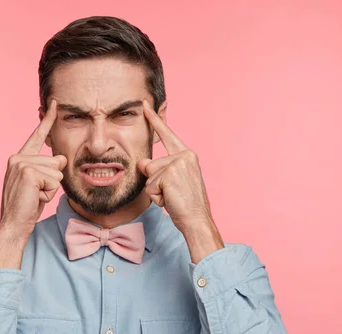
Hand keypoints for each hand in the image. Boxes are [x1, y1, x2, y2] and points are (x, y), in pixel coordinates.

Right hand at [0, 99, 66, 241]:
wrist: (13, 225)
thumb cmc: (27, 207)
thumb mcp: (41, 184)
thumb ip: (50, 169)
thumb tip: (62, 158)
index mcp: (20, 158)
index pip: (37, 136)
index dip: (47, 120)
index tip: (54, 103)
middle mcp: (18, 157)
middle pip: (56, 160)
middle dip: (53, 180)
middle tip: (36, 193)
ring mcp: (21, 164)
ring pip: (57, 171)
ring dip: (51, 188)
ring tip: (35, 196)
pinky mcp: (28, 173)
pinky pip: (54, 181)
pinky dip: (49, 193)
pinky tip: (35, 198)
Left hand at [138, 100, 222, 260]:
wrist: (197, 220)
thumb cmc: (186, 205)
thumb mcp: (171, 182)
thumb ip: (159, 169)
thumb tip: (143, 163)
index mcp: (187, 155)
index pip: (166, 134)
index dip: (154, 119)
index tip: (144, 104)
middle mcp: (184, 156)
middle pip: (151, 165)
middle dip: (155, 183)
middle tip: (173, 195)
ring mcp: (178, 163)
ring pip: (149, 176)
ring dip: (156, 192)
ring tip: (173, 198)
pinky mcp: (170, 173)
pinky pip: (149, 186)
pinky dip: (156, 197)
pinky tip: (170, 200)